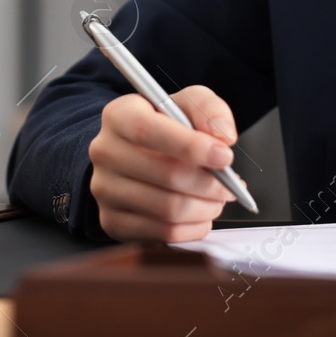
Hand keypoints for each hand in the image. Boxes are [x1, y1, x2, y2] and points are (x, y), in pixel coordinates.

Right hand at [88, 84, 243, 241]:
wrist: (136, 152)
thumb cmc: (165, 126)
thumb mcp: (188, 103)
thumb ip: (210, 110)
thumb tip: (224, 137)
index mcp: (119, 116)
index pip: (148, 131)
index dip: (191, 146)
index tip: (224, 156)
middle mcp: (105, 152)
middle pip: (166, 175)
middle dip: (210, 184)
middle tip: (231, 184)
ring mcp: (105, 190)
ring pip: (168, 209)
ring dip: (206, 207)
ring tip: (219, 198)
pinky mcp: (112, 221)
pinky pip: (163, 233)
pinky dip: (193, 228)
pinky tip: (202, 214)